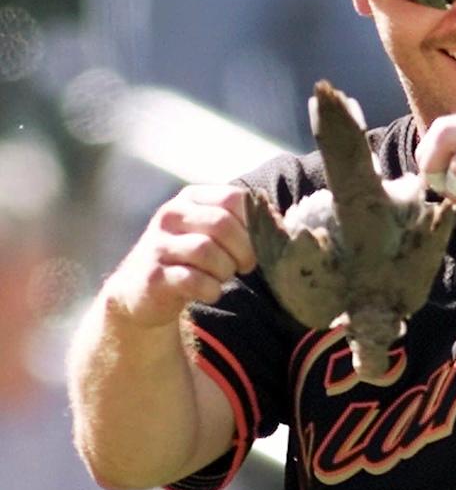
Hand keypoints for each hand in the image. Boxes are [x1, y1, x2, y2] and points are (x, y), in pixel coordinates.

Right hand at [103, 185, 256, 327]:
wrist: (140, 292)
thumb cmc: (189, 258)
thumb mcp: (213, 233)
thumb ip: (245, 222)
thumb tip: (281, 220)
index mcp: (191, 198)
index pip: (233, 197)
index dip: (254, 222)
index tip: (257, 242)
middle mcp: (171, 215)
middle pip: (222, 224)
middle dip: (243, 249)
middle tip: (245, 265)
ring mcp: (158, 245)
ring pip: (207, 251)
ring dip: (225, 270)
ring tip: (222, 277)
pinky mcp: (153, 277)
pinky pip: (193, 280)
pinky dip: (211, 289)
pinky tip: (210, 292)